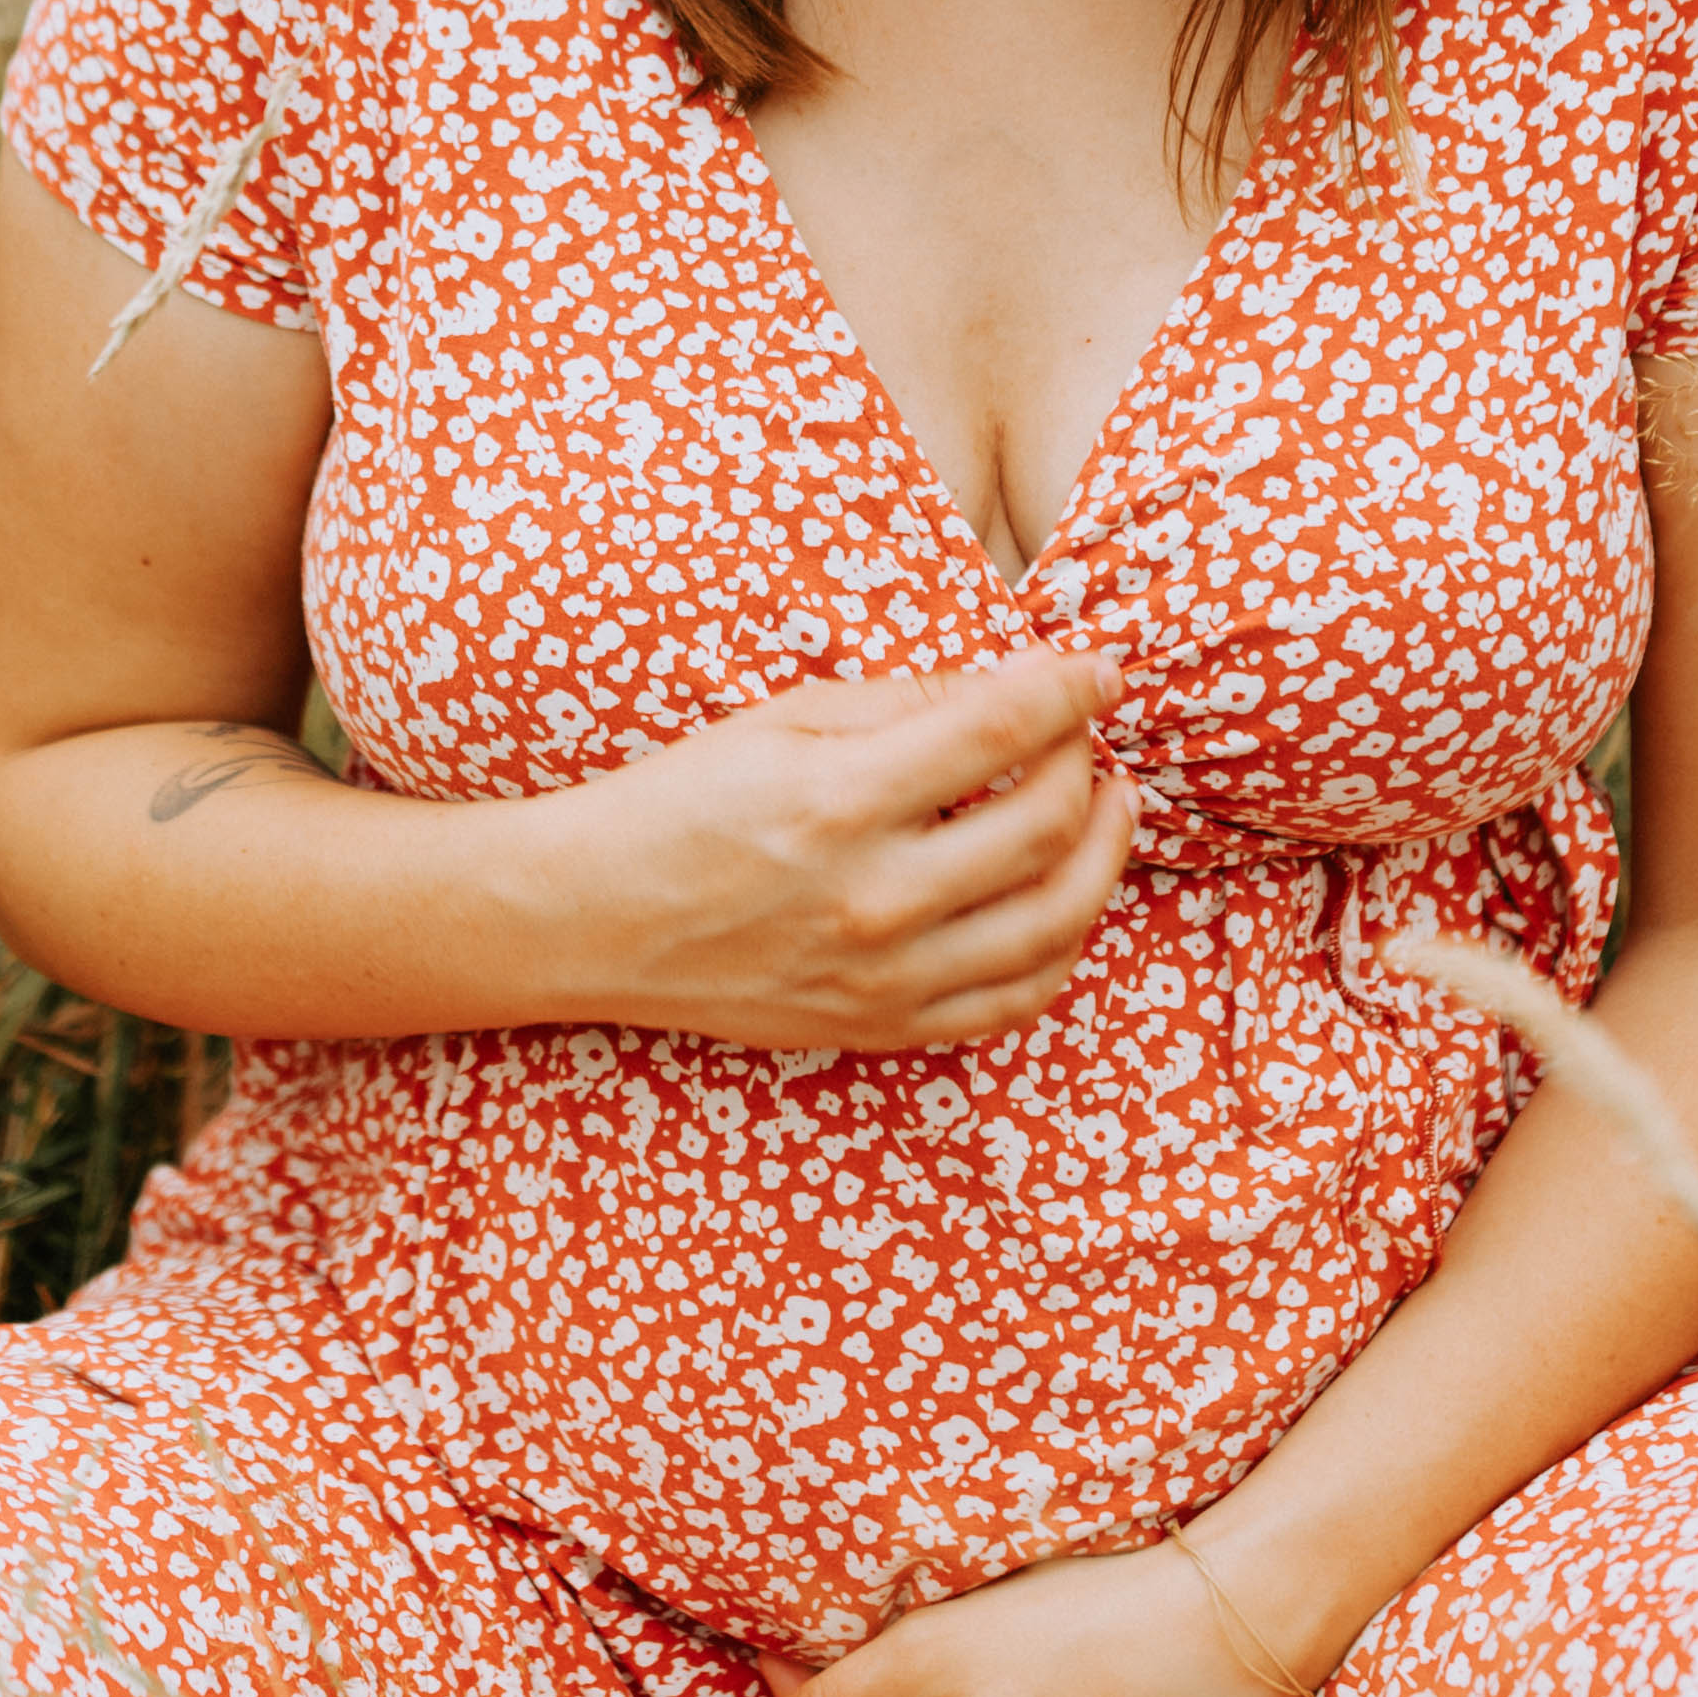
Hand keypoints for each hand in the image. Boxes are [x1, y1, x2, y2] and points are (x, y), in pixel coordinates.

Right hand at [554, 650, 1132, 1062]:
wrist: (590, 920)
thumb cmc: (680, 801)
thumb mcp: (782, 720)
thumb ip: (907, 702)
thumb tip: (1018, 687)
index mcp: (840, 798)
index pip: (1002, 728)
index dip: (1072, 688)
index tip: (1101, 669)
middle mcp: (873, 896)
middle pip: (1045, 825)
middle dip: (1088, 765)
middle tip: (1088, 735)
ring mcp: (883, 974)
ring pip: (1054, 921)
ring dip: (1103, 855)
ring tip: (1107, 808)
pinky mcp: (882, 1027)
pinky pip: (1015, 998)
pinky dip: (1062, 944)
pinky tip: (1065, 897)